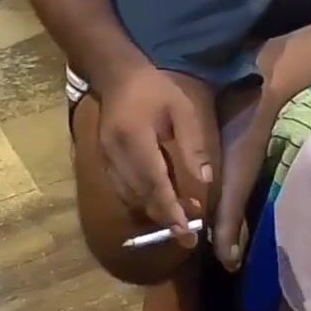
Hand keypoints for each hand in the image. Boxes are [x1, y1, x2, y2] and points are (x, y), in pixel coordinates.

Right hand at [97, 67, 216, 246]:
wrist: (117, 75)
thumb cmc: (155, 89)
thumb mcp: (182, 109)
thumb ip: (193, 144)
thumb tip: (206, 180)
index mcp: (135, 139)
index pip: (154, 184)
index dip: (171, 212)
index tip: (187, 233)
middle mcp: (116, 155)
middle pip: (141, 197)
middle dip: (166, 218)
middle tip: (189, 235)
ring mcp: (106, 160)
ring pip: (131, 198)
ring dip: (154, 213)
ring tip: (181, 219)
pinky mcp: (104, 162)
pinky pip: (123, 191)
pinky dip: (142, 202)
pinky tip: (160, 203)